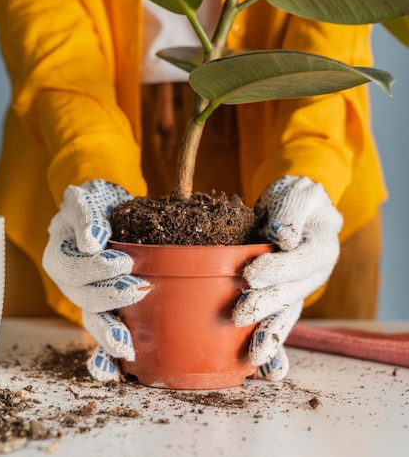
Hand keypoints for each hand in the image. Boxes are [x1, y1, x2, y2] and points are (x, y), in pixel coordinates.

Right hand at [43, 179, 150, 381]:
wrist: (106, 209)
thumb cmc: (95, 203)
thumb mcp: (85, 200)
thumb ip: (85, 216)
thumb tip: (93, 240)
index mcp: (60, 255)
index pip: (72, 268)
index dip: (95, 268)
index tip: (122, 260)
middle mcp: (70, 282)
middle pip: (83, 297)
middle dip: (110, 297)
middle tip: (138, 288)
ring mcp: (86, 298)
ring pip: (92, 320)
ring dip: (109, 334)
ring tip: (127, 347)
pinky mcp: (104, 307)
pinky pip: (101, 334)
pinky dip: (104, 357)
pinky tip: (114, 374)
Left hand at [233, 176, 342, 380]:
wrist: (296, 208)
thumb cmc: (297, 198)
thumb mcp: (299, 192)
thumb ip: (292, 211)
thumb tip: (282, 237)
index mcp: (321, 248)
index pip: (300, 261)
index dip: (277, 268)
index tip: (250, 273)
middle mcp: (312, 275)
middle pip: (290, 294)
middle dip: (265, 306)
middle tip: (239, 313)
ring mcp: (298, 290)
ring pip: (285, 316)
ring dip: (268, 336)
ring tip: (254, 359)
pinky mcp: (281, 297)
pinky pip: (277, 322)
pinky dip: (271, 347)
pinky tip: (261, 368)